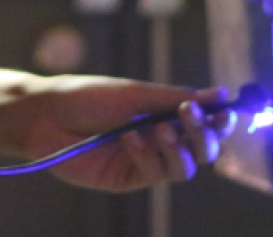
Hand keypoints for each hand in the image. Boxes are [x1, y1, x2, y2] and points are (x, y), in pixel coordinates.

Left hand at [14, 76, 236, 191]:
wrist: (46, 114)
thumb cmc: (88, 96)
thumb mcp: (135, 93)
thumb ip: (176, 98)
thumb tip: (220, 94)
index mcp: (164, 114)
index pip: (204, 123)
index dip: (220, 121)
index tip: (226, 111)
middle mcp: (159, 140)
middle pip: (202, 151)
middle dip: (203, 136)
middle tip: (190, 117)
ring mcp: (144, 162)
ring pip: (183, 169)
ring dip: (177, 148)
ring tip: (159, 129)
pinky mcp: (126, 179)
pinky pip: (153, 174)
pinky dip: (147, 155)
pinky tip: (130, 138)